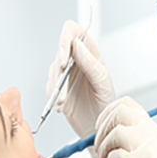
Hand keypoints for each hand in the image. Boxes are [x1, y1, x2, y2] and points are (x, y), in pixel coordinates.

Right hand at [46, 21, 114, 138]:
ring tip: (63, 102)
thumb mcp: (103, 82)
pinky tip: (61, 106)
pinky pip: (49, 86)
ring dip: (57, 88)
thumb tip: (77, 45)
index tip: (65, 58)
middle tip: (63, 89)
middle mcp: (76, 59)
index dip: (65, 38)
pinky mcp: (57, 87)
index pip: (73, 31)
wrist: (98, 126)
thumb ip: (91, 64)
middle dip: (60, 73)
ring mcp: (65, 73)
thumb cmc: (106, 103)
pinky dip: (53, 96)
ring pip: (53, 71)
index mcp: (90, 51)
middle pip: (60, 52)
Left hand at [94, 97, 156, 157]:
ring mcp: (147, 152)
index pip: (127, 103)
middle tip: (100, 145)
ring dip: (103, 145)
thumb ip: (132, 141)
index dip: (108, 111)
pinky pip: (116, 154)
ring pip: (116, 130)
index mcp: (152, 131)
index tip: (101, 128)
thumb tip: (104, 132)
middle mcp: (151, 137)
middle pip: (120, 111)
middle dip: (102, 126)